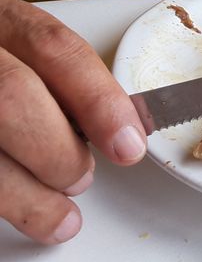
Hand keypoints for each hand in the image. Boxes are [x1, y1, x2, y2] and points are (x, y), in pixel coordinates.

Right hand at [0, 0, 146, 243]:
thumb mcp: (14, 45)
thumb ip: (56, 78)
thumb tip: (116, 131)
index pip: (54, 48)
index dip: (98, 100)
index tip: (128, 143)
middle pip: (13, 95)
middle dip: (57, 151)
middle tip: (81, 178)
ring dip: (26, 195)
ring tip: (59, 215)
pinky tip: (19, 212)